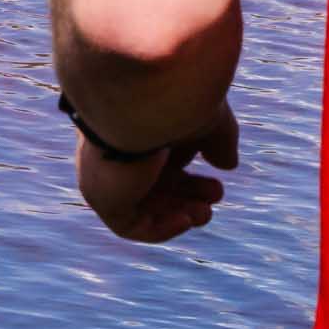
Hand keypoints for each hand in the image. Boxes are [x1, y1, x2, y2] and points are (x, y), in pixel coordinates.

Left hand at [74, 107, 236, 243]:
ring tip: (204, 213)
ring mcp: (104, 175)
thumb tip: (227, 164)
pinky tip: (185, 219)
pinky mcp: (100, 196)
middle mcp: (114, 152)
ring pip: (141, 206)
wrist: (140, 100)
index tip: (218, 178)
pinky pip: (129, 225)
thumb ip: (220, 143)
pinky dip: (160, 228)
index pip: (159, 162)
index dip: (191, 177)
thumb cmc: (175, 102)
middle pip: (152, 185)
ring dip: (179, 214)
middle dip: (189, 196)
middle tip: (215, 195)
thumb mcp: (208, 122)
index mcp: (133, 130)